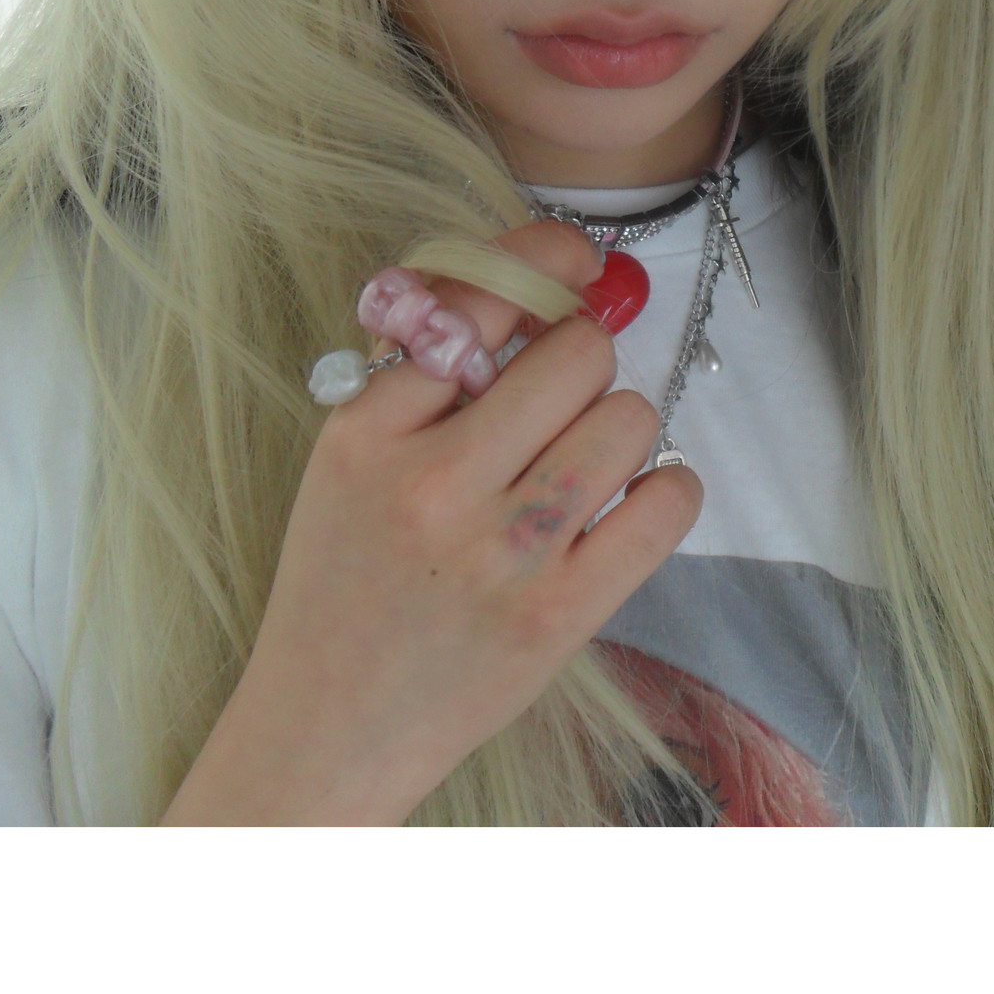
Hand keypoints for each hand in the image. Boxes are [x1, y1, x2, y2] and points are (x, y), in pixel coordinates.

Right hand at [161, 221, 699, 824]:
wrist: (325, 731)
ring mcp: (502, 552)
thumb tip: (536, 275)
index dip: (544, 265)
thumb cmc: (348, 580)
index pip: (480, 302)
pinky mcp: (559, 615)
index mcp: (367, 432)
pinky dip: (668, 491)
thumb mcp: (348, 462)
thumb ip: (423, 374)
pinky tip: (635, 503)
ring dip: (621, 429)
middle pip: (578, 353)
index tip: (575, 262)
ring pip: (630, 418)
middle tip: (564, 400)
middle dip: (584, 363)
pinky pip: (665, 505)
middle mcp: (434, 483)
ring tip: (584, 464)